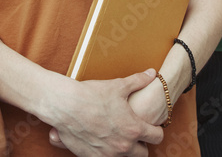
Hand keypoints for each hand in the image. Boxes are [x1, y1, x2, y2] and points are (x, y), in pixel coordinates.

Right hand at [44, 70, 162, 155]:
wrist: (65, 106)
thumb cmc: (92, 94)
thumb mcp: (118, 85)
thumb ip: (138, 81)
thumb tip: (152, 73)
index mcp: (134, 129)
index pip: (157, 137)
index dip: (155, 130)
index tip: (150, 126)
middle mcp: (123, 146)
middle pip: (144, 154)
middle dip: (142, 144)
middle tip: (133, 133)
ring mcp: (108, 155)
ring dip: (125, 150)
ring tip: (117, 136)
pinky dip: (108, 153)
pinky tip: (102, 141)